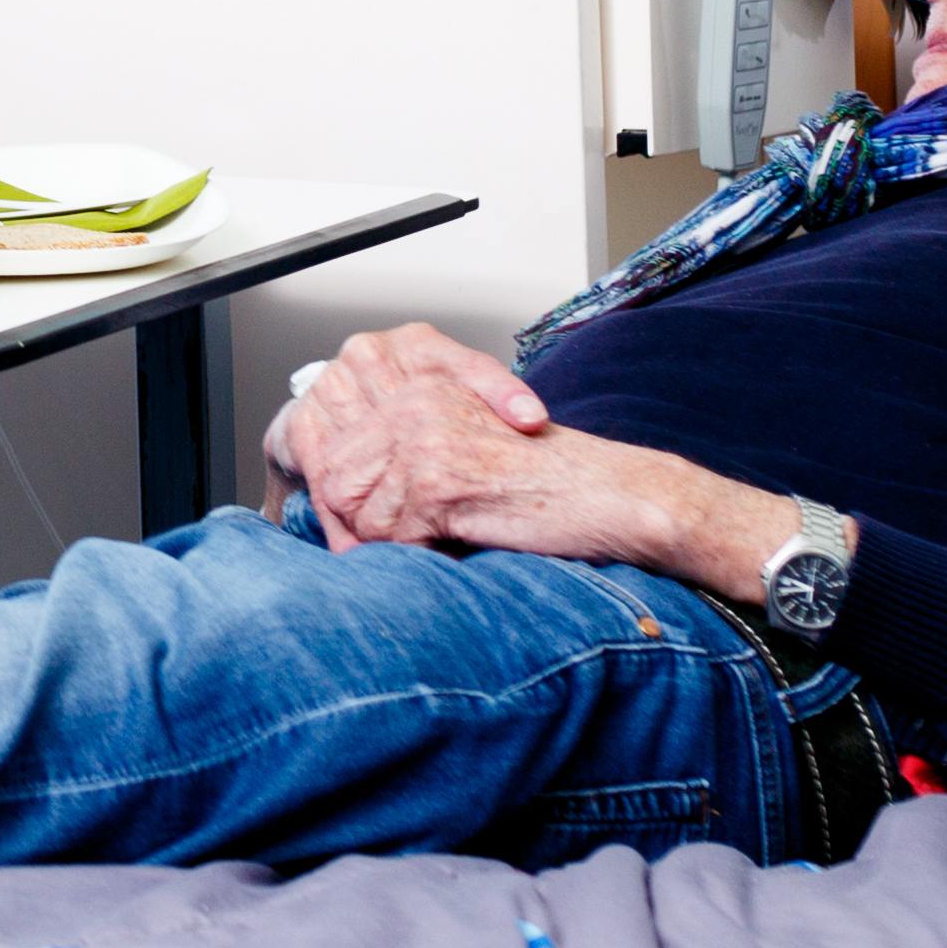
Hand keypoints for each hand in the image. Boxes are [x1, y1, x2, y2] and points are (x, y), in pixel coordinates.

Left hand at [267, 322, 778, 586]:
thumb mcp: (464, 456)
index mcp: (417, 390)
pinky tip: (454, 552)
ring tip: (436, 549)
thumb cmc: (545, 484)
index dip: (342, 503)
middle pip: (337, 481)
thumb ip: (405, 464)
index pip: (335, 451)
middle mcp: (412, 406)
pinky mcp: (439, 481)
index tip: (361, 536)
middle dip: (356, 527)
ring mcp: (423, 440)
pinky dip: (417, 556)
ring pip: (362, 513)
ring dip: (390, 545)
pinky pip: (396, 536)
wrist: (611, 493)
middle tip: (387, 553)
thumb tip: (343, 507)